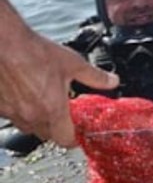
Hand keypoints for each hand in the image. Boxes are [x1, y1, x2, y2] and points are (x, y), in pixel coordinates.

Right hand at [0, 0, 118, 146]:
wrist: (3, 43)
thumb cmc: (34, 52)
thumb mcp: (73, 63)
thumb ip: (95, 77)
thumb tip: (112, 81)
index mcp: (52, 110)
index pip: (65, 140)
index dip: (74, 138)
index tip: (78, 131)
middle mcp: (30, 115)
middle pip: (47, 135)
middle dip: (57, 129)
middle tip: (64, 114)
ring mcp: (11, 112)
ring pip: (28, 128)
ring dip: (38, 121)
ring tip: (45, 104)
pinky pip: (12, 117)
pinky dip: (20, 112)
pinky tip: (26, 96)